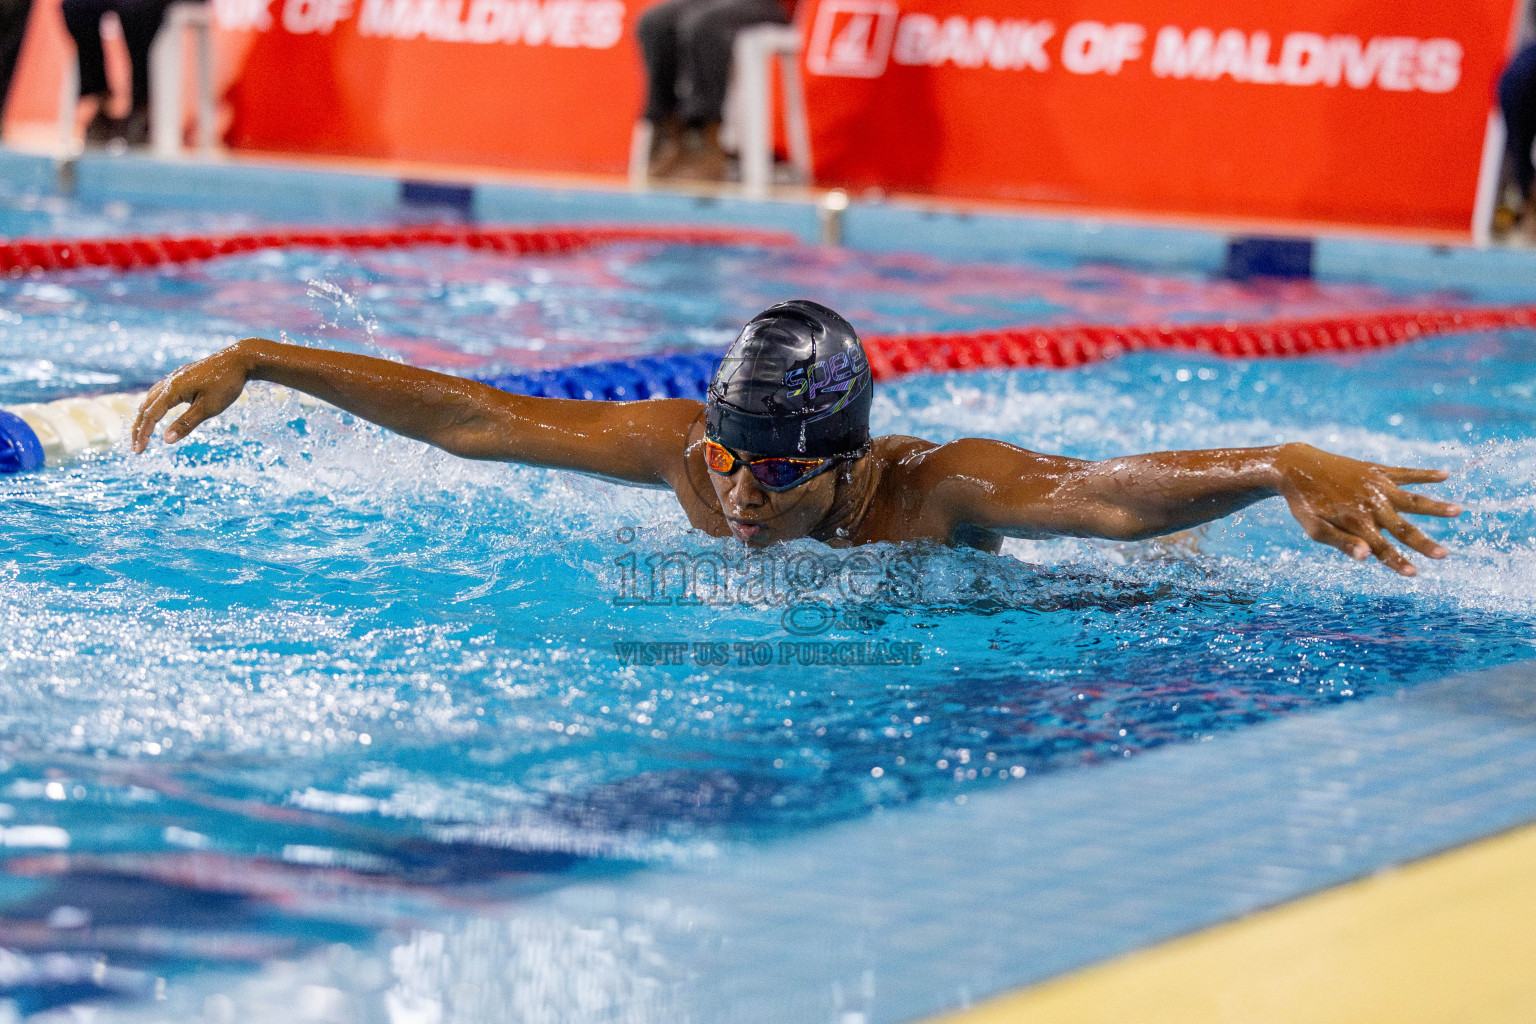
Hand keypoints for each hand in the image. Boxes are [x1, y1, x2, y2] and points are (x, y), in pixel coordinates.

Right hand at [131, 341, 255, 453]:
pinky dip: (154, 403)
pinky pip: (161, 390)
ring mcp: (176, 376)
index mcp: (173, 389)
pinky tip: (158, 408)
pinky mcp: (183, 375)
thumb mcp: (208, 408)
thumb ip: (186, 424)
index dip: (143, 434)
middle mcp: (170, 381)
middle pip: (146, 406)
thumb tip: (165, 440)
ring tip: (142, 430)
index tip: (138, 451)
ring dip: (145, 415)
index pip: (151, 415)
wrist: (240, 359)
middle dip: (139, 427)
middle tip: (135, 447)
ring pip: (152, 397)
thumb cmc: (226, 385)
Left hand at [1273, 443, 1460, 575]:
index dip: (1397, 562)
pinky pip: (1406, 473)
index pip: (1382, 548)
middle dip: (1424, 543)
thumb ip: (1341, 542)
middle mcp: (1371, 504)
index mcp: (1356, 521)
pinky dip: (1425, 474)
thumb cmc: (1304, 503)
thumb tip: (1366, 558)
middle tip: (1445, 555)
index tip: (1414, 574)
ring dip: (1435, 506)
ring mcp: (1377, 486)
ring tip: (1458, 510)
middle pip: (1403, 528)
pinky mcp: (1377, 471)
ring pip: (1413, 498)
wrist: (1297, 467)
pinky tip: (1445, 475)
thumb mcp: (1314, 528)